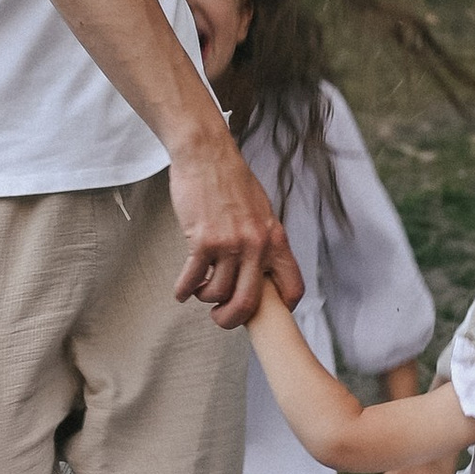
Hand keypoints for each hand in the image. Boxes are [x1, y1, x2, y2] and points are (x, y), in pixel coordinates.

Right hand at [170, 129, 303, 327]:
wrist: (207, 155)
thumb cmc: (231, 181)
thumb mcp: (262, 212)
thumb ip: (264, 241)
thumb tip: (261, 272)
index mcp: (276, 239)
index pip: (292, 286)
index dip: (282, 308)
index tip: (266, 313)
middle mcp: (257, 245)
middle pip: (249, 303)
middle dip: (232, 318)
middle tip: (221, 317)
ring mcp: (230, 244)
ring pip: (217, 293)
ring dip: (205, 297)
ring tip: (200, 289)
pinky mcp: (202, 241)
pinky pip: (192, 279)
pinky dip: (184, 290)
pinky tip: (182, 290)